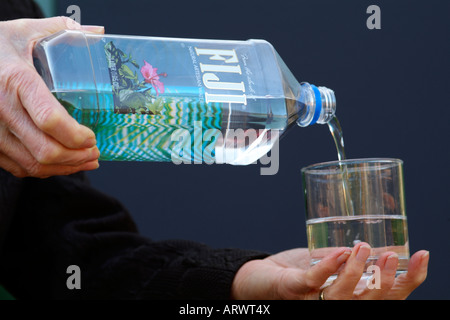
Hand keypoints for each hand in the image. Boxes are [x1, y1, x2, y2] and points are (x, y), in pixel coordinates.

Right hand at [0, 17, 104, 177]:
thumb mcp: (26, 31)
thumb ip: (63, 31)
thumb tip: (99, 33)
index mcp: (16, 81)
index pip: (50, 119)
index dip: (76, 136)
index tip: (93, 137)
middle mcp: (1, 109)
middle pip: (45, 149)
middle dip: (77, 157)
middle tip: (95, 152)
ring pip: (33, 164)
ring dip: (65, 167)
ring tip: (86, 161)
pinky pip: (19, 167)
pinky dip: (45, 171)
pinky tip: (62, 164)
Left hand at [231, 242, 428, 299]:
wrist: (258, 277)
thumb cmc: (294, 272)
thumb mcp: (326, 264)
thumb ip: (345, 259)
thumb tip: (368, 241)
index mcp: (350, 297)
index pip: (387, 296)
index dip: (408, 280)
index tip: (422, 255)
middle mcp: (336, 304)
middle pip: (372, 302)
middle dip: (386, 281)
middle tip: (392, 256)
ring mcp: (314, 301)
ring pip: (344, 296)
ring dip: (358, 272)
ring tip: (364, 247)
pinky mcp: (294, 290)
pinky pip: (314, 283)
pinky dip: (329, 268)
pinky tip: (340, 253)